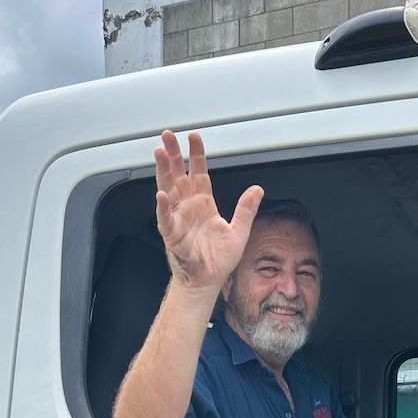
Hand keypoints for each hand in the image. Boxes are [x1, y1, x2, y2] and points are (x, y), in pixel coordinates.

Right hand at [155, 130, 263, 291]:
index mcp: (204, 203)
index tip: (194, 137)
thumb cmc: (219, 260)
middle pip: (178, 175)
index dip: (196, 154)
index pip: (199, 172)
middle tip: (168, 135)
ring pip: (168, 190)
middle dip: (173, 155)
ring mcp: (178, 219)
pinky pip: (166, 219)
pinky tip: (162, 195)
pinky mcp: (172, 236)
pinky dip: (164, 208)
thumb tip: (258, 190)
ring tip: (160, 153)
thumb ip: (246, 209)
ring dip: (163, 172)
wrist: (208, 281)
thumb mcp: (239, 232)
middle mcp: (189, 207)